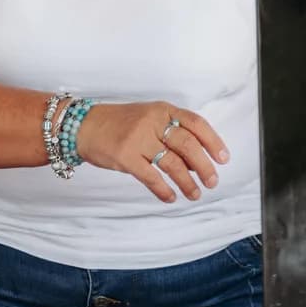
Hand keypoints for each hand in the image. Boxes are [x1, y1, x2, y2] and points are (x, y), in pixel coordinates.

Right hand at [74, 101, 226, 203]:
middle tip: (212, 182)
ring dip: (187, 183)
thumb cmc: (117, 123)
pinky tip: (169, 196)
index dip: (213, 142)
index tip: (223, 159)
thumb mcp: (146, 117)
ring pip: (172, 164)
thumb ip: (170, 132)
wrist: (82, 126)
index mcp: (161, 110)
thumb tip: (197, 161)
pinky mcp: (124, 156)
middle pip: (188, 146)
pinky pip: (151, 177)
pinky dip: (163, 190)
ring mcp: (137, 139)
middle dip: (204, 167)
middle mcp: (151, 122)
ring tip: (194, 194)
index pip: (195, 123)